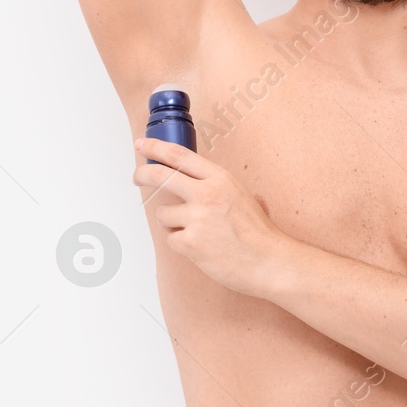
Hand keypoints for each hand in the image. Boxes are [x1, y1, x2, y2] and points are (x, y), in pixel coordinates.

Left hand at [131, 136, 286, 294]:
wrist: (269, 262)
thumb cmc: (257, 232)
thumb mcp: (240, 195)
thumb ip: (214, 185)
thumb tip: (186, 179)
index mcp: (220, 179)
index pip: (179, 155)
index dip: (156, 147)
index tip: (142, 144)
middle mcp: (206, 194)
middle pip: (160, 176)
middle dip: (142, 174)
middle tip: (137, 176)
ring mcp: (197, 219)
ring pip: (163, 214)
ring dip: (173, 222)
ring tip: (199, 232)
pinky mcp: (190, 243)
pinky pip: (172, 239)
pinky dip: (182, 244)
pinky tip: (203, 248)